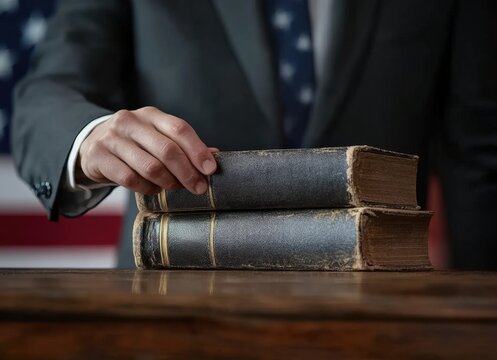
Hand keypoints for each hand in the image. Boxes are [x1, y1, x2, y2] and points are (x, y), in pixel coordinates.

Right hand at [77, 107, 217, 194]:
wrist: (91, 144)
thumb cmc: (134, 144)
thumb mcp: (157, 136)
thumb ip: (183, 145)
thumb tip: (214, 156)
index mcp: (151, 115)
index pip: (179, 129)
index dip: (198, 150)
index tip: (210, 169)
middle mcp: (130, 121)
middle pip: (167, 150)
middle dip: (187, 172)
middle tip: (199, 187)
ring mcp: (112, 138)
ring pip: (149, 167)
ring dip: (168, 182)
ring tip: (175, 188)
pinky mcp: (98, 156)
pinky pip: (130, 179)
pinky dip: (147, 188)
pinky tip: (153, 189)